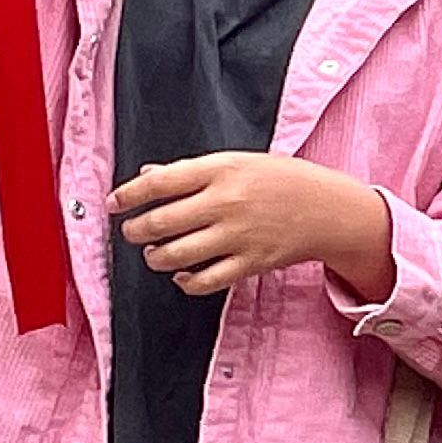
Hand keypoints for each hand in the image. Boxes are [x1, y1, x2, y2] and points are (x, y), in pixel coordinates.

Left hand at [111, 152, 392, 301]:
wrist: (327, 208)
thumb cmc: (281, 179)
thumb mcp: (238, 161)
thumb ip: (192, 171)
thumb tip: (148, 177)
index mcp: (221, 169)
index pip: (160, 182)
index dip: (128, 195)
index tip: (114, 203)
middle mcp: (226, 202)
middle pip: (160, 223)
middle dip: (136, 231)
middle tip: (132, 232)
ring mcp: (238, 235)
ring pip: (176, 255)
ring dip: (155, 257)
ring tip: (155, 253)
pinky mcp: (249, 263)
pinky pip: (204, 280)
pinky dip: (185, 281)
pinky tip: (182, 274)